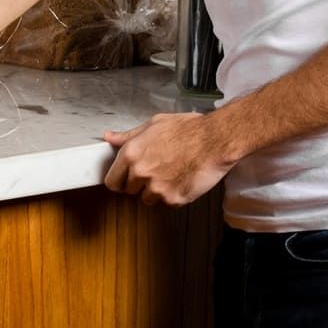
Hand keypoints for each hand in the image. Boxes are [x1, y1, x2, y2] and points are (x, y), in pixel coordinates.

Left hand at [102, 113, 236, 206]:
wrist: (216, 140)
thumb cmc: (189, 130)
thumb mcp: (154, 124)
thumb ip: (128, 136)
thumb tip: (110, 138)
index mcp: (131, 154)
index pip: (112, 181)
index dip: (119, 181)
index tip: (124, 180)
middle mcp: (141, 173)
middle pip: (129, 191)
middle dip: (139, 184)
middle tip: (155, 172)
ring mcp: (157, 188)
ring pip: (148, 199)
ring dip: (156, 191)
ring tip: (171, 174)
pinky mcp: (174, 199)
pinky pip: (167, 203)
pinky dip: (174, 195)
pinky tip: (182, 179)